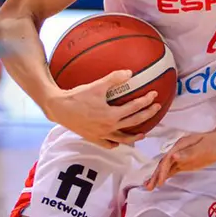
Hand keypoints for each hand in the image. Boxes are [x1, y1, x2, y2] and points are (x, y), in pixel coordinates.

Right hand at [44, 70, 161, 148]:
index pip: (134, 108)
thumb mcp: (97, 85)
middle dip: (147, 115)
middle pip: (134, 123)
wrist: (59, 108)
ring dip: (134, 137)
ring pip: (123, 139)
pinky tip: (118, 141)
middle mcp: (109, 128)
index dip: (146, 101)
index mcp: (112, 115)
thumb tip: (130, 72)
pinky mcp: (93, 138)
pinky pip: (108, 144)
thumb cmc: (77, 96)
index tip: (154, 95)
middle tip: (156, 108)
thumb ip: (114, 78)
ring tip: (143, 134)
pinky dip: (115, 143)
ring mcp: (101, 135)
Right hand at [144, 129, 215, 189]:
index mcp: (180, 145)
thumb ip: (188, 153)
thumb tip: (173, 157)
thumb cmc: (214, 143)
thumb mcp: (203, 148)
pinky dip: (166, 175)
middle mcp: (178, 151)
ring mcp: (181, 156)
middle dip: (155, 175)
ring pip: (167, 167)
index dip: (162, 171)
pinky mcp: (186, 162)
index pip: (167, 160)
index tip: (158, 182)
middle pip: (164, 164)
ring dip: (158, 176)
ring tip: (149, 186)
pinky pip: (173, 169)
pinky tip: (161, 181)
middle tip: (148, 186)